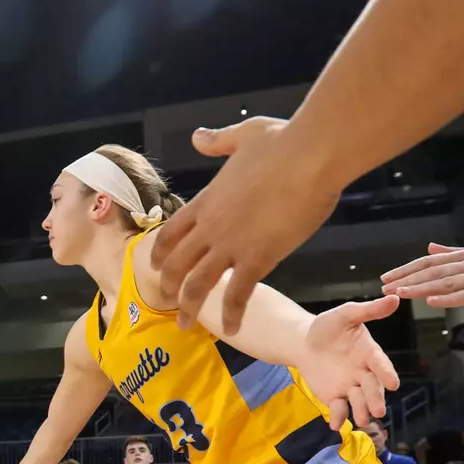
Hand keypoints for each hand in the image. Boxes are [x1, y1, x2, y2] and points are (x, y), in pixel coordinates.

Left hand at [151, 115, 340, 328]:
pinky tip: (232, 329)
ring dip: (189, 307)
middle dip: (167, 285)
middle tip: (166, 301)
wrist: (310, 156)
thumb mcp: (244, 135)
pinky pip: (237, 294)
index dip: (160, 252)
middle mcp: (211, 227)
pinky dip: (232, 314)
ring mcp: (231, 245)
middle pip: (176, 263)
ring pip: (198, 284)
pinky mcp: (257, 259)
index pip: (171, 232)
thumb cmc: (283, 142)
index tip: (154, 266)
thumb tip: (199, 136)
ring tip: (186, 325)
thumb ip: (219, 141)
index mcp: (206, 201)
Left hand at [298, 296, 402, 428]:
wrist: (304, 342)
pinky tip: (335, 424)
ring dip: (361, 411)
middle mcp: (364, 373)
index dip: (386, 373)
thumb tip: (395, 297)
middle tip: (378, 411)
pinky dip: (338, 417)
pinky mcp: (335, 398)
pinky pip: (339, 409)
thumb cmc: (328, 327)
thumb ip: (369, 310)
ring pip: (359, 401)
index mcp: (370, 353)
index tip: (394, 383)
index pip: (380, 364)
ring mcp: (350, 387)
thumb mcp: (346, 314)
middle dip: (376, 399)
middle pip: (373, 388)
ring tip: (361, 419)